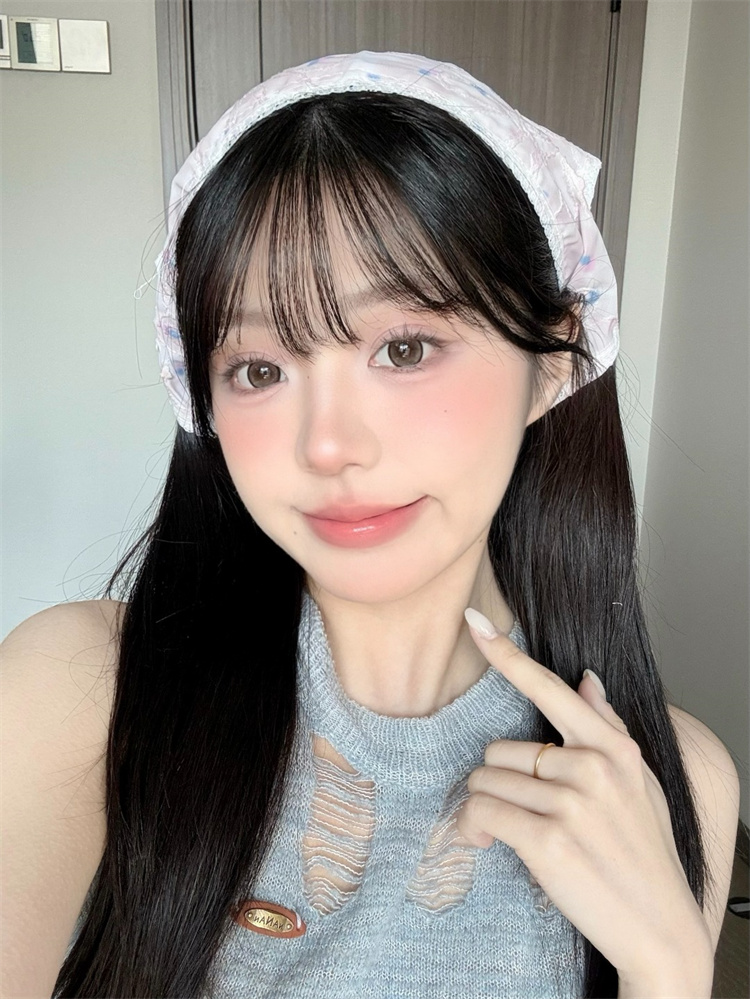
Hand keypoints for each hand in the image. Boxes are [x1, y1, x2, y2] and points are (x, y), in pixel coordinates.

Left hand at [456, 607, 712, 989]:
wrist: (660, 928)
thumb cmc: (646, 854)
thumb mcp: (640, 784)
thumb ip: (609, 729)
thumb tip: (588, 679)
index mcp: (613, 748)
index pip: (550, 689)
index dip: (507, 655)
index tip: (474, 623)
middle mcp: (592, 765)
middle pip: (497, 750)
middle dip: (499, 783)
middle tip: (521, 812)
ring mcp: (570, 801)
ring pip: (484, 781)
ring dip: (486, 808)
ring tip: (513, 833)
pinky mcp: (547, 838)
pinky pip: (481, 813)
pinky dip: (475, 830)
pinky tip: (491, 844)